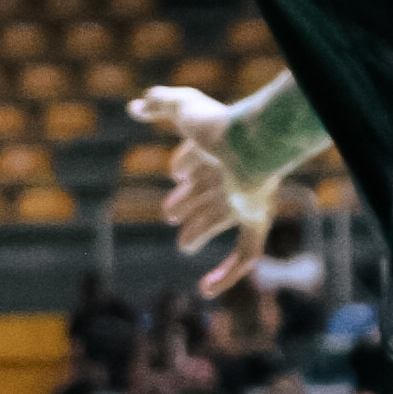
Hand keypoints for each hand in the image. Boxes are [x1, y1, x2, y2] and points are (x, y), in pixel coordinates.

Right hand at [131, 85, 276, 297]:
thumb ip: (159, 102)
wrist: (253, 143)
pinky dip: (227, 275)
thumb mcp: (183, 107)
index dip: (185, 165)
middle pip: (208, 193)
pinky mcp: (257, 220)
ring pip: (220, 221)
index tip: (175, 172)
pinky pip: (246, 254)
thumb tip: (135, 105)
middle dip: (189, 203)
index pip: (198, 160)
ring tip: (184, 245)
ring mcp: (246, 200)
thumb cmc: (217, 125)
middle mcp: (232, 174)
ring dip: (200, 232)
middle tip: (171, 216)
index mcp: (216, 148)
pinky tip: (207, 291)